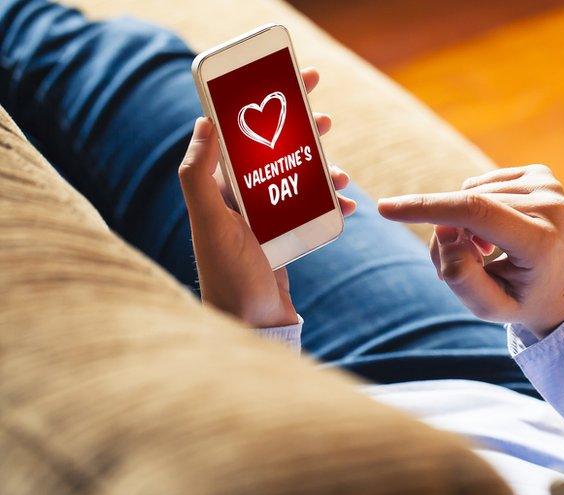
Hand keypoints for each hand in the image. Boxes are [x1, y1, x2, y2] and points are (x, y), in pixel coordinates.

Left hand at [178, 67, 355, 327]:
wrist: (250, 327)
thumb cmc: (227, 276)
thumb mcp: (211, 222)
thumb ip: (198, 174)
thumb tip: (203, 120)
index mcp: (219, 188)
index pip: (240, 132)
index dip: (264, 102)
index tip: (290, 82)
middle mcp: (239, 200)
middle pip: (274, 151)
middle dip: (300, 131)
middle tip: (324, 115)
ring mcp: (263, 219)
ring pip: (298, 178)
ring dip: (321, 169)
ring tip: (341, 171)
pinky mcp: (283, 239)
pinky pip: (312, 211)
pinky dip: (332, 205)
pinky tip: (349, 206)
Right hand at [377, 165, 563, 336]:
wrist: (562, 286)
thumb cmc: (522, 299)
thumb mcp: (490, 308)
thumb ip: (461, 278)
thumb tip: (444, 232)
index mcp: (543, 241)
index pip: (475, 212)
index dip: (428, 208)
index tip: (386, 208)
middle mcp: (552, 205)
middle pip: (468, 207)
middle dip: (448, 233)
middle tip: (460, 265)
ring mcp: (549, 185)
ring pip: (471, 193)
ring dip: (463, 222)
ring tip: (485, 253)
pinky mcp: (542, 174)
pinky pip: (482, 184)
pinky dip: (477, 208)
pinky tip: (496, 232)